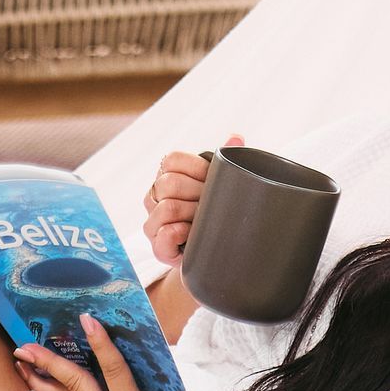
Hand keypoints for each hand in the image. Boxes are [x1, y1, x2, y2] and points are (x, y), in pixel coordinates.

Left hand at [13, 317, 255, 390]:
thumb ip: (159, 381)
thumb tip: (139, 355)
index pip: (114, 372)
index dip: (101, 344)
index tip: (88, 321)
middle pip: (76, 388)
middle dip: (48, 365)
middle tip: (24, 346)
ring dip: (45, 381)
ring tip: (23, 362)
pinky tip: (49, 383)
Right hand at [142, 135, 242, 267]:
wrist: (214, 253)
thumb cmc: (213, 213)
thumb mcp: (218, 186)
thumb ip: (224, 162)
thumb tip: (236, 137)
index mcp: (165, 176)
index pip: (172, 160)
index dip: (197, 168)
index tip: (212, 180)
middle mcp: (154, 197)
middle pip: (170, 183)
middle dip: (198, 192)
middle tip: (212, 203)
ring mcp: (153, 223)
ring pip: (167, 208)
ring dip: (192, 213)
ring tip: (205, 220)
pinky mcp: (158, 248)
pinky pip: (162, 236)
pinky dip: (179, 233)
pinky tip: (190, 234)